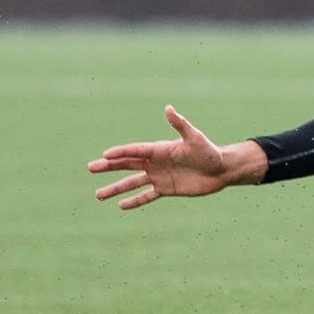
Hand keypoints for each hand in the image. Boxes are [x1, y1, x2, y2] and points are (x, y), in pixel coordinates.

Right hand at [88, 106, 263, 209]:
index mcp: (160, 149)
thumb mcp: (194, 138)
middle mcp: (157, 162)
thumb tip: (168, 108)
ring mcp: (160, 176)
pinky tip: (120, 205)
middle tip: (91, 168)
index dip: (120, 152)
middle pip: (128, 164)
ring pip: (132, 182)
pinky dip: (134, 201)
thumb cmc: (209, 151)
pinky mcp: (167, 189)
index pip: (135, 150)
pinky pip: (146, 196)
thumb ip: (180, 125)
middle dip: (109, 166)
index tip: (104, 155)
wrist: (222, 170)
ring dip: (116, 188)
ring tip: (98, 195)